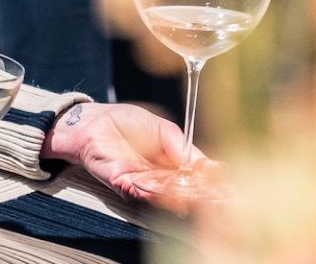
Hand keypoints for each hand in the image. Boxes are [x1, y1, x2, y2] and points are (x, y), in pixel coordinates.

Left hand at [42, 101, 210, 212]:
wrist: (93, 121)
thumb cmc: (126, 122)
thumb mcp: (160, 127)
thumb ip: (179, 142)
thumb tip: (201, 162)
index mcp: (172, 162)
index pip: (195, 174)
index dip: (209, 177)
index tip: (222, 177)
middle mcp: (160, 177)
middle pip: (183, 190)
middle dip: (199, 192)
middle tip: (213, 193)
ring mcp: (142, 183)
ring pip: (163, 195)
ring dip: (176, 194)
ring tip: (190, 192)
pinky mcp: (121, 184)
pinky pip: (137, 192)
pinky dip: (148, 191)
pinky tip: (159, 187)